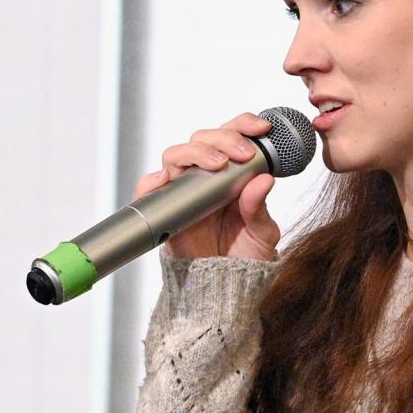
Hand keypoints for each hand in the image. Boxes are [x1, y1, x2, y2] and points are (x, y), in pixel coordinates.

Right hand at [134, 112, 284, 260]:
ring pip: (176, 155)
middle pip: (202, 139)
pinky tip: (164, 179)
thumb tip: (263, 179)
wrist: (224, 287)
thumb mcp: (261, 232)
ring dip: (196, 152)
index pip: (231, 136)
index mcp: (231, 174)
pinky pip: (148, 191)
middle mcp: (204, 178)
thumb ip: (260, 208)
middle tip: (242, 154)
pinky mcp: (165, 211)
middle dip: (222, 138)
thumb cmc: (244, 256)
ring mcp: (182, 192)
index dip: (243, 125)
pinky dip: (150, 182)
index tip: (262, 129)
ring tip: (217, 164)